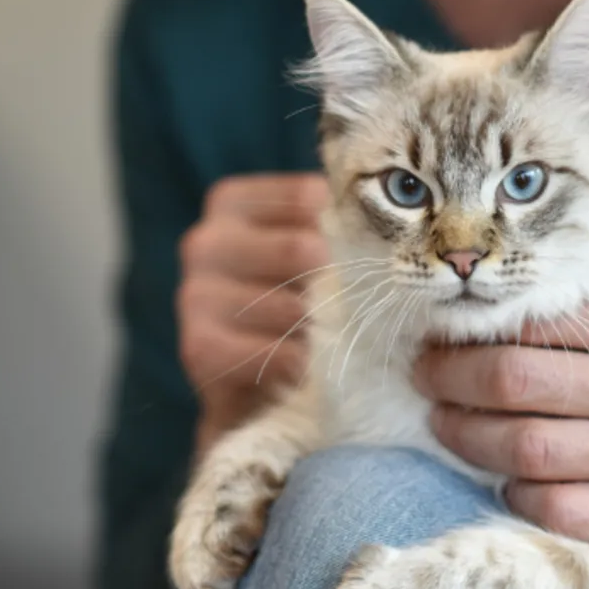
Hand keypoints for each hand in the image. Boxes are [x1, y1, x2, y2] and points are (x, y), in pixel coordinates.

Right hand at [177, 173, 329, 448]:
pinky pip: (272, 351)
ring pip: (290, 305)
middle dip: (332, 282)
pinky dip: (298, 363)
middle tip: (343, 305)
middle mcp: (206, 240)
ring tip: (320, 337)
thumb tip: (394, 208)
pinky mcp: (198, 345)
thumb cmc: (297, 305)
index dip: (346, 230)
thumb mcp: (315, 255)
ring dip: (318, 328)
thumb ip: (337, 224)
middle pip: (301, 248)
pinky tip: (303, 367)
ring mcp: (194, 293)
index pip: (308, 197)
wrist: (258, 391)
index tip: (356, 255)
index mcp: (233, 204)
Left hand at [417, 214, 588, 571]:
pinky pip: (558, 509)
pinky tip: (504, 476)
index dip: (479, 320)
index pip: (542, 317)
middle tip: (425, 371)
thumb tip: (578, 209)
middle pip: (515, 383)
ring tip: (443, 421)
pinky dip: (516, 494)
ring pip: (524, 449)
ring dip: (466, 436)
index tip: (446, 320)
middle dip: (450, 376)